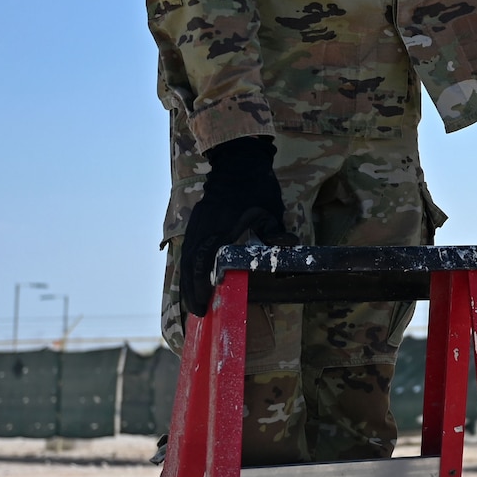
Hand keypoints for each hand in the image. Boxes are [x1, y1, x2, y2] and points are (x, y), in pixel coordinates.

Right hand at [177, 135, 290, 317]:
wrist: (238, 162)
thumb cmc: (256, 186)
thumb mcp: (269, 210)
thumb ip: (274, 231)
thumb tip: (290, 246)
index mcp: (218, 229)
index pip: (204, 264)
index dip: (200, 287)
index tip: (203, 305)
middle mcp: (202, 229)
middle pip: (190, 266)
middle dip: (190, 291)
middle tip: (196, 314)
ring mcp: (196, 225)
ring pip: (186, 260)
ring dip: (187, 282)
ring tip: (192, 303)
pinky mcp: (196, 223)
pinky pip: (188, 251)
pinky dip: (189, 269)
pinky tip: (192, 281)